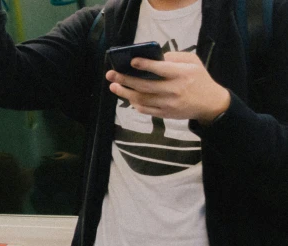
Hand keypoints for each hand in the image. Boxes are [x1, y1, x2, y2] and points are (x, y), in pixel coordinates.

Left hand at [106, 51, 230, 123]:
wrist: (209, 103)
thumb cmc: (199, 78)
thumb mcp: (193, 62)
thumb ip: (174, 57)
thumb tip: (153, 56)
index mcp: (182, 74)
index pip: (161, 69)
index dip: (145, 65)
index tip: (131, 61)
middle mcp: (174, 90)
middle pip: (145, 85)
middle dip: (126, 80)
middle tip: (111, 75)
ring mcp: (169, 104)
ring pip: (142, 99)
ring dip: (125, 93)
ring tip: (113, 86)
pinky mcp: (165, 114)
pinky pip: (145, 110)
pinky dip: (134, 103)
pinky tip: (127, 97)